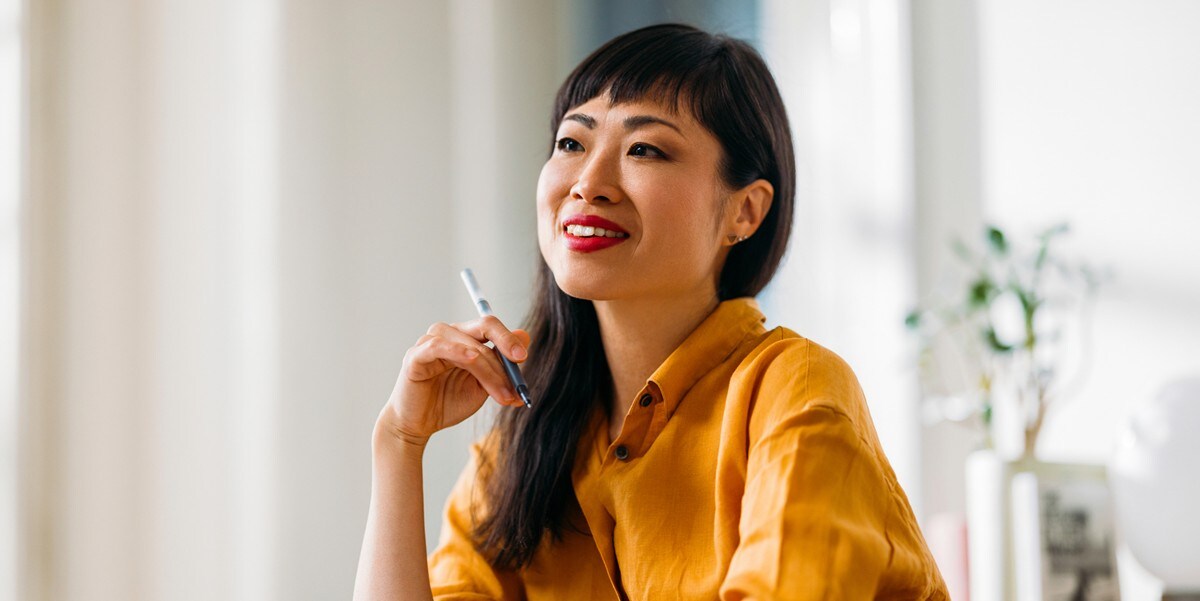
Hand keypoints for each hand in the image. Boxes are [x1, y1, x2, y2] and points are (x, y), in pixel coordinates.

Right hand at [374, 316, 530, 449]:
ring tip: (501, 394)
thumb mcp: (484, 385)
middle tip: (519, 366)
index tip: (523, 357)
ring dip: (489, 370)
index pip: (491, 327)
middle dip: (505, 349)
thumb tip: (525, 336)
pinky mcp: (416, 356)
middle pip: (484, 326)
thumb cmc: (449, 402)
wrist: (418, 425)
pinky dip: (457, 351)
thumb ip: (501, 363)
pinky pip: (438, 346)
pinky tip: (471, 360)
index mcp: (466, 337)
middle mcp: (449, 333)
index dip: (509, 339)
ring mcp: (430, 341)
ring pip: (470, 346)